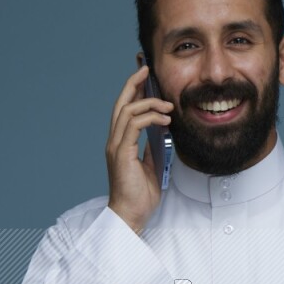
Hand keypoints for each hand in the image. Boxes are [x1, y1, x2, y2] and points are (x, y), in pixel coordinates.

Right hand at [105, 63, 172, 234]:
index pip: (125, 109)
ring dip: (149, 102)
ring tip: (169, 106)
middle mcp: (115, 141)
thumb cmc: (140, 195)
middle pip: (121, 103)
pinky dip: (150, 117)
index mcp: (121, 142)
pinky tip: (165, 120)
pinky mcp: (121, 153)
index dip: (134, 90)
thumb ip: (153, 146)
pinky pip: (134, 125)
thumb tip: (162, 130)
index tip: (146, 76)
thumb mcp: (151, 165)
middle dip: (134, 83)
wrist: (131, 215)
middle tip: (147, 68)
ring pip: (127, 110)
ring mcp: (116, 146)